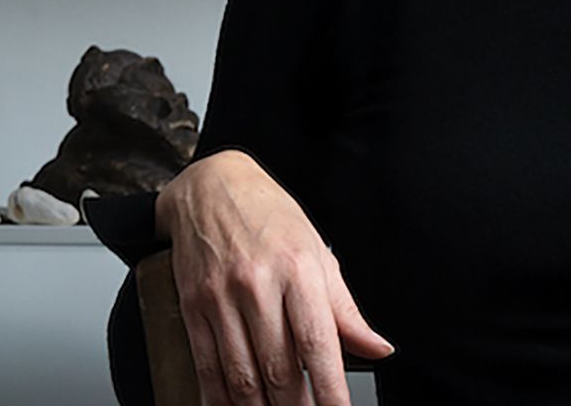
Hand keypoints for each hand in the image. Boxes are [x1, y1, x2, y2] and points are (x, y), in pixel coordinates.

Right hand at [156, 150, 394, 405]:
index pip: (317, 342)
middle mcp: (258, 284)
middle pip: (278, 367)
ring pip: (241, 374)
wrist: (211, 186)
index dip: (329, 388)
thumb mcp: (318, 252)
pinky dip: (218, 397)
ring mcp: (221, 297)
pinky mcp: (192, 306)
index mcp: (298, 268)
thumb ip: (345, 309)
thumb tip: (377, 348)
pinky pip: (206, 365)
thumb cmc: (271, 216)